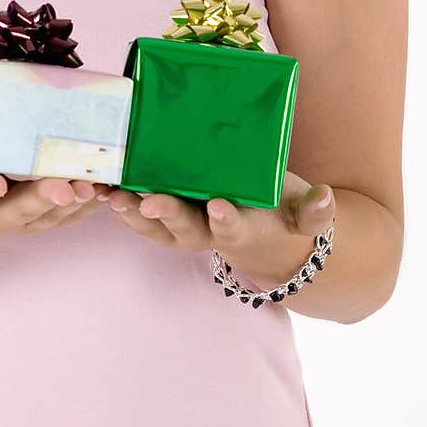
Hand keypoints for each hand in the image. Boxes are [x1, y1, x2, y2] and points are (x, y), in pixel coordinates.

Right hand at [0, 126, 111, 245]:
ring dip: (76, 204)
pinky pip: (70, 216)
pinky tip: (111, 185)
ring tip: (98, 185)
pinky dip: (90, 205)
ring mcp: (23, 219)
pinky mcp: (43, 217)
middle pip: (24, 210)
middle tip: (67, 186)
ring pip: (54, 216)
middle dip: (45, 198)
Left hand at [103, 169, 334, 289]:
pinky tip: (101, 189)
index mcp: (243, 229)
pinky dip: (123, 206)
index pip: (234, 227)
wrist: (266, 237)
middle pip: (186, 229)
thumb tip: (325, 199)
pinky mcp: (169, 218)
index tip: (218, 206)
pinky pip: (143, 216)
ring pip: (157, 227)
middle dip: (169, 215)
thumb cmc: (284, 215)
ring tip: (114, 197)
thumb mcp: (304, 214)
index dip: (225, 219)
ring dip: (134, 214)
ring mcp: (186, 228)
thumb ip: (315, 211)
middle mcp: (210, 232)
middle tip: (151, 200)